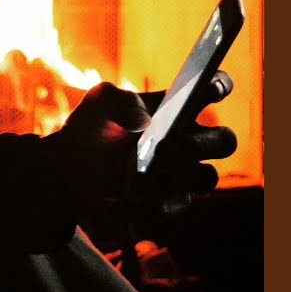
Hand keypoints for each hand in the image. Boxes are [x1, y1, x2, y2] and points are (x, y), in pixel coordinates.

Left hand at [44, 72, 237, 226]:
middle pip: (224, 141)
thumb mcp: (96, 105)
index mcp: (179, 107)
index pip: (215, 89)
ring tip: (148, 175)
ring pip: (206, 178)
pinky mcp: (168, 205)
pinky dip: (156, 204)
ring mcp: (183, 176)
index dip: (218, 85)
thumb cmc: (90, 130)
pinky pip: (176, 205)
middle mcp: (190, 141)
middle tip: (171, 144)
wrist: (66, 173)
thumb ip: (115, 99)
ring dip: (182, 175)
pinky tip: (132, 202)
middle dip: (203, 142)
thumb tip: (142, 120)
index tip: (206, 87)